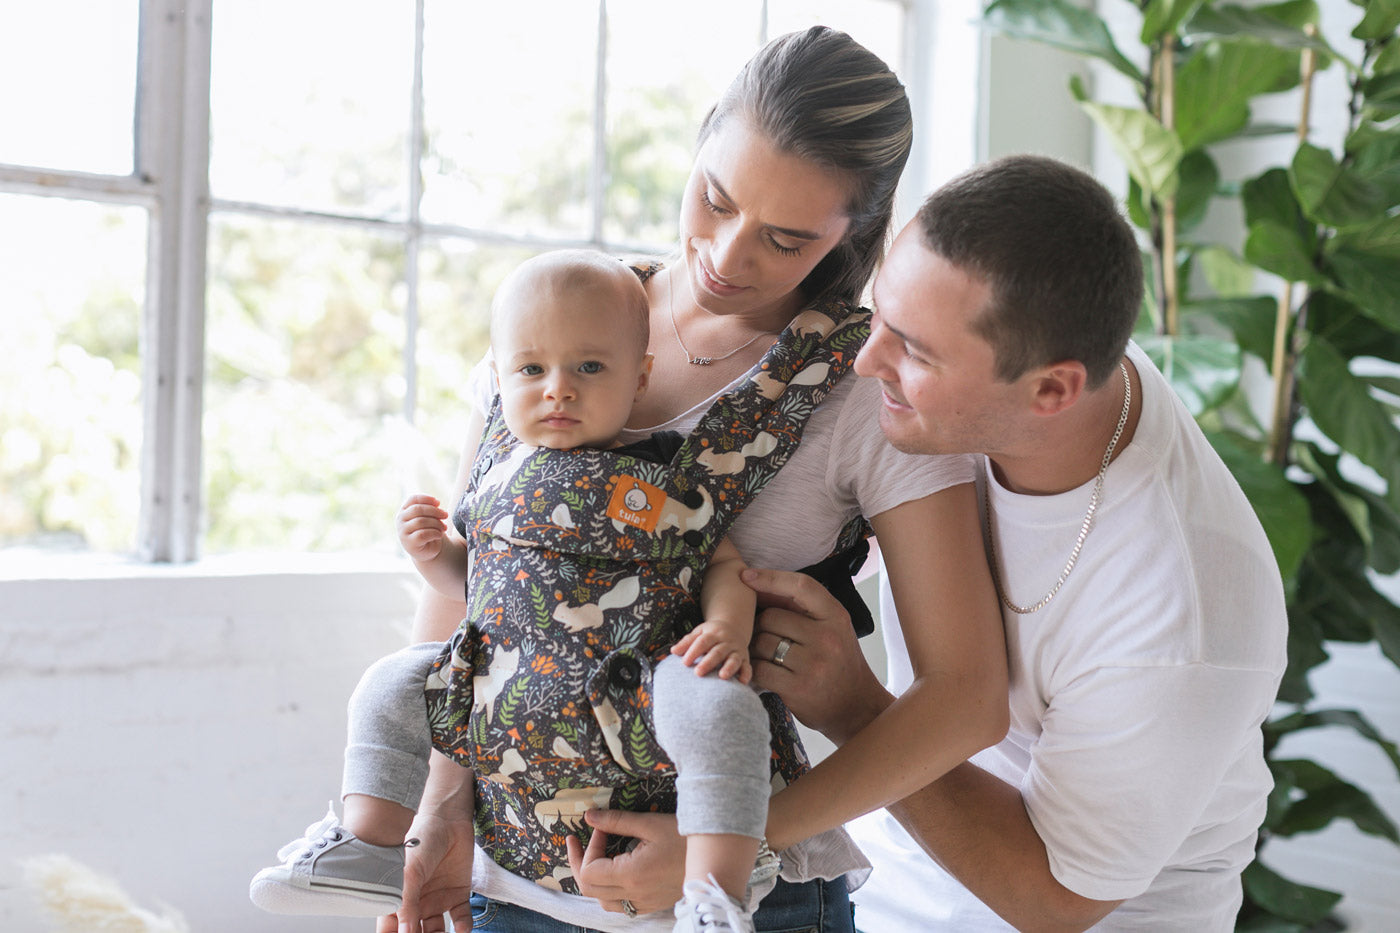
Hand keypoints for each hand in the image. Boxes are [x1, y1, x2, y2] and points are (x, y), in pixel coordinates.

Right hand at [375, 809, 473, 932]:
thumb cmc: (421, 840)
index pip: (391, 930)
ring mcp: (437, 900)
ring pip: (437, 932)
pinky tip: (462, 930)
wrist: (448, 820)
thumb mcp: (409, 872)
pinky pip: (461, 919)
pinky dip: (463, 928)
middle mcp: (416, 904)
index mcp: (397, 900)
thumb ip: (406, 903)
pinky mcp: (458, 894)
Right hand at [398, 494, 448, 561]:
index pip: (412, 499)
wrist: (427, 550)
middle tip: (446, 515)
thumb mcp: (428, 517)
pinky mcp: (409, 543)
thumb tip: (437, 502)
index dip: (426, 498)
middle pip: (417, 509)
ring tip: (444, 527)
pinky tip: (439, 535)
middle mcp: (400, 521)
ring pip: (421, 521)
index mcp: (404, 511)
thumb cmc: (428, 530)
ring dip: (437, 523)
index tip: (438, 502)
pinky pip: (423, 534)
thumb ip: (429, 508)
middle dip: (434, 511)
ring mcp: (403, 532)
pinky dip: (435, 533)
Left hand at [566, 810, 685, 915]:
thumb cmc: (686, 838)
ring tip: (593, 858)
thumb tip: (589, 815)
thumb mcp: (650, 824)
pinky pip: (619, 906)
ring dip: (592, 880)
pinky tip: (614, 872)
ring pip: (601, 901)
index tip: (600, 828)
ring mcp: (643, 903)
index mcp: (631, 874)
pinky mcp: (651, 904)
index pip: (589, 870)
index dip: (587, 847)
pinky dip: (608, 891)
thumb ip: (616, 821)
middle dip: (579, 863)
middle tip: (578, 842)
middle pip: (588, 888)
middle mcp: (634, 894)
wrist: (717, 858)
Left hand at [671, 621, 752, 682]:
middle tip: (698, 673)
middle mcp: (727, 642)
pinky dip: (746, 674)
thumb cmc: (711, 634)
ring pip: (734, 659)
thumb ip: (687, 642)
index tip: (684, 663)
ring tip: (722, 676)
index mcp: (714, 634)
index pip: (703, 642)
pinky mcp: (745, 660)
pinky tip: (742, 682)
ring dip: (729, 667)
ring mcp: (737, 651)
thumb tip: (673, 651)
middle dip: (708, 662)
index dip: (694, 651)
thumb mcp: (699, 633)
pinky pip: (747, 667)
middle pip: (718, 652)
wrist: (734, 628)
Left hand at [744, 567, 888, 742]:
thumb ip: (805, 610)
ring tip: (766, 657)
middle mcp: (827, 637)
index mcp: (836, 617)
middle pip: (771, 617)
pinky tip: (762, 673)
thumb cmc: (839, 663)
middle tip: (764, 637)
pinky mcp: (798, 688)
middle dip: (760, 625)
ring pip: (761, 643)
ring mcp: (813, 663)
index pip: (801, 586)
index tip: (747, 577)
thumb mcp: (835, 629)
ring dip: (755, 649)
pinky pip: (760, 669)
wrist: (857, 708)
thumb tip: (761, 586)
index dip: (770, 578)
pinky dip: (755, 670)